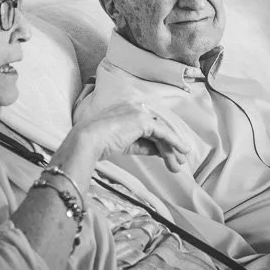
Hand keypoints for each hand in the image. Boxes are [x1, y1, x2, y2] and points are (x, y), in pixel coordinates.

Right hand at [72, 102, 189, 172]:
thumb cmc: (98, 143)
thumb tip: (159, 151)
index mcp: (127, 109)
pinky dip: (174, 143)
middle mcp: (135, 107)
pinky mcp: (143, 120)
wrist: (88, 140)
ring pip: (162, 132)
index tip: (168, 153)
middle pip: (158, 128)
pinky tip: (181, 151)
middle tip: (179, 160)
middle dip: (170, 145)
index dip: (161, 140)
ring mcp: (139, 111)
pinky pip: (163, 133)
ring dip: (173, 148)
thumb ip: (143, 144)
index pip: (150, 126)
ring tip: (180, 163)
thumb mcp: (126, 143)